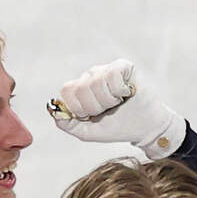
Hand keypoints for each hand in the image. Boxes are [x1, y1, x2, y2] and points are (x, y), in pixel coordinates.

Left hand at [47, 59, 184, 160]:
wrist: (142, 127)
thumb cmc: (115, 127)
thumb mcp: (86, 131)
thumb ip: (67, 124)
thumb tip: (53, 110)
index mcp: (79, 90)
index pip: (67, 91)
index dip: (78, 108)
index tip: (90, 116)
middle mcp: (90, 76)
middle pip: (81, 88)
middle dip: (94, 107)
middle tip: (106, 110)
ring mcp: (106, 69)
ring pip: (96, 82)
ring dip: (108, 100)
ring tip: (117, 103)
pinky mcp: (123, 66)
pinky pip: (112, 75)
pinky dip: (119, 91)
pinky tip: (126, 93)